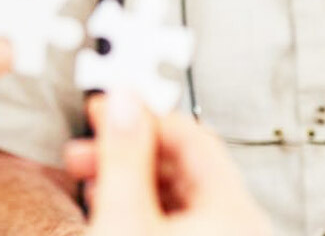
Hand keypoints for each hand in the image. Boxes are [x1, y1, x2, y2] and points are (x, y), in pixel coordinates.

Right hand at [64, 91, 270, 235]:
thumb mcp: (124, 217)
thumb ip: (123, 156)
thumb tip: (124, 101)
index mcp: (233, 210)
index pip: (192, 135)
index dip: (143, 114)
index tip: (106, 106)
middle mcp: (236, 224)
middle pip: (182, 163)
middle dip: (128, 148)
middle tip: (88, 142)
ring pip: (175, 192)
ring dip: (128, 177)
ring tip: (88, 175)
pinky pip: (174, 217)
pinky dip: (139, 204)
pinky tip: (107, 205)